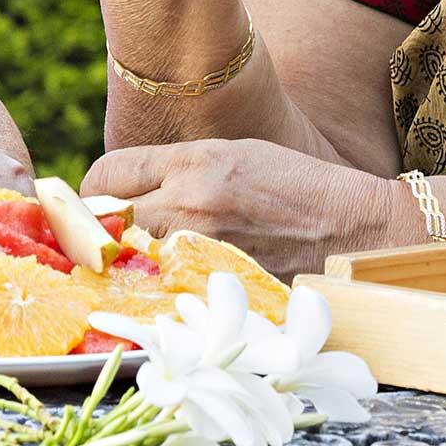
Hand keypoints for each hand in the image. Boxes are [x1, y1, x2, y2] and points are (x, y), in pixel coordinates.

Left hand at [82, 139, 403, 281]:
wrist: (351, 230)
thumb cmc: (295, 186)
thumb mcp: (233, 156)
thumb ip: (176, 171)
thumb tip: (124, 193)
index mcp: (193, 162)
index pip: (106, 174)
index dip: (93, 191)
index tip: (97, 204)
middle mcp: (189, 203)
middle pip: (104, 220)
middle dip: (99, 230)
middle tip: (109, 239)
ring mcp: (200, 251)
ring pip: (127, 260)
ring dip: (126, 263)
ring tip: (143, 262)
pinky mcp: (214, 287)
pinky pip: (162, 290)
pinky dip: (159, 289)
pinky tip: (175, 284)